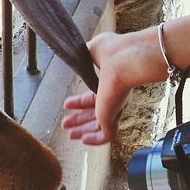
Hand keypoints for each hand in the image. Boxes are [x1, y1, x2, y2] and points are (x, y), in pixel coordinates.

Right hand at [61, 29, 163, 144]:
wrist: (123, 61)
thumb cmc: (111, 51)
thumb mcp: (93, 49)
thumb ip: (86, 56)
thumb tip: (79, 55)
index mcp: (110, 82)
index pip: (93, 97)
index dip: (79, 102)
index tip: (66, 105)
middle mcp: (114, 97)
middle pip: (95, 113)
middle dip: (79, 119)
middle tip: (65, 124)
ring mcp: (115, 109)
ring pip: (100, 126)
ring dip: (83, 130)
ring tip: (69, 134)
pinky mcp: (114, 119)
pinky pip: (105, 136)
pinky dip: (94, 140)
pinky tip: (83, 140)